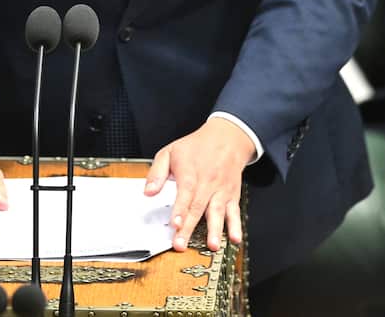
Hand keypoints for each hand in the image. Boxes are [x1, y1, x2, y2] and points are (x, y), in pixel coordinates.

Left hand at [145, 118, 254, 251]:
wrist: (227, 138)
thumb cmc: (197, 147)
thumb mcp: (170, 152)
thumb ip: (157, 172)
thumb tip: (148, 192)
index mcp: (190, 173)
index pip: (185, 192)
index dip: (180, 209)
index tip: (175, 224)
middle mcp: (207, 183)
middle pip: (198, 207)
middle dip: (189, 228)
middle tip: (181, 244)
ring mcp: (221, 190)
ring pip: (218, 212)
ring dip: (215, 230)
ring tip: (212, 245)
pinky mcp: (232, 196)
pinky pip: (234, 212)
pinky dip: (236, 226)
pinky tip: (235, 238)